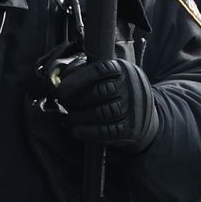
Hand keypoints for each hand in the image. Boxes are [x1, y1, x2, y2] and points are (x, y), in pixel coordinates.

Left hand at [37, 47, 155, 153]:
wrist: (144, 118)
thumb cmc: (115, 92)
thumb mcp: (107, 76)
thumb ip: (83, 72)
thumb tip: (56, 77)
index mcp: (123, 69)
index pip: (100, 69)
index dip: (77, 79)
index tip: (59, 90)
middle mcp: (132, 86)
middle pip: (99, 91)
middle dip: (76, 100)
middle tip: (62, 105)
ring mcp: (134, 108)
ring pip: (102, 112)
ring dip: (78, 117)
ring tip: (67, 119)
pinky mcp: (132, 129)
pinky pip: (107, 132)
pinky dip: (87, 132)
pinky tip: (75, 131)